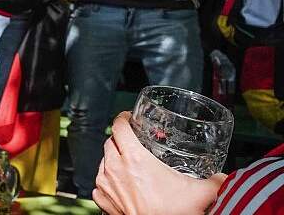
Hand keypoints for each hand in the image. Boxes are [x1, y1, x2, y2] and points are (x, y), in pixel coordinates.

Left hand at [93, 112, 225, 214]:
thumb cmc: (173, 213)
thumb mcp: (201, 192)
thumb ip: (216, 180)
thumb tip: (224, 176)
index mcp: (134, 159)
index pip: (119, 126)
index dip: (123, 119)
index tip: (128, 118)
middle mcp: (114, 168)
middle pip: (110, 142)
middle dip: (121, 140)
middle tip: (134, 143)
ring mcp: (105, 185)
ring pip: (103, 162)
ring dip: (114, 160)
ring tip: (130, 166)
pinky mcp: (102, 200)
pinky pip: (100, 183)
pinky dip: (109, 181)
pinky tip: (122, 185)